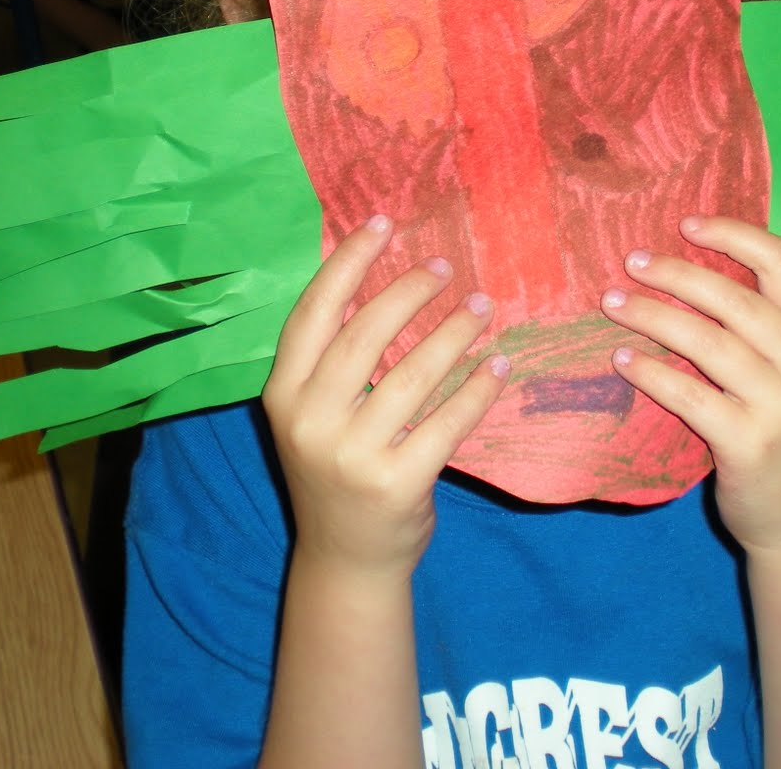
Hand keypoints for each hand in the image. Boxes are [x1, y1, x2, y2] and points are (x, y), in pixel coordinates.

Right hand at [263, 215, 509, 581]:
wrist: (346, 559)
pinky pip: (447, 422)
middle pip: (365, 335)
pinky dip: (477, 389)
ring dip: (453, 333)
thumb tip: (379, 275)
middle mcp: (309, 422)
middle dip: (409, 291)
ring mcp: (351, 456)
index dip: (348, 262)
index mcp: (283, 395)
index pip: (314, 313)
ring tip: (482, 307)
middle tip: (445, 267)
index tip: (383, 223)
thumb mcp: (314, 415)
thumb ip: (332, 360)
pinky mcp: (396, 483)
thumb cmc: (338, 469)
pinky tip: (497, 365)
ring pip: (412, 375)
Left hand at [601, 215, 780, 553]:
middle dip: (676, 273)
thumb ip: (761, 326)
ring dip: (653, 316)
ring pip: (707, 341)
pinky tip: (623, 360)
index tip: (685, 223)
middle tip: (631, 262)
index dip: (732, 234)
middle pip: (734, 298)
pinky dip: (651, 372)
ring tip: (613, 303)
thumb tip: (686, 270)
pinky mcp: (750, 442)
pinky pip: (689, 394)